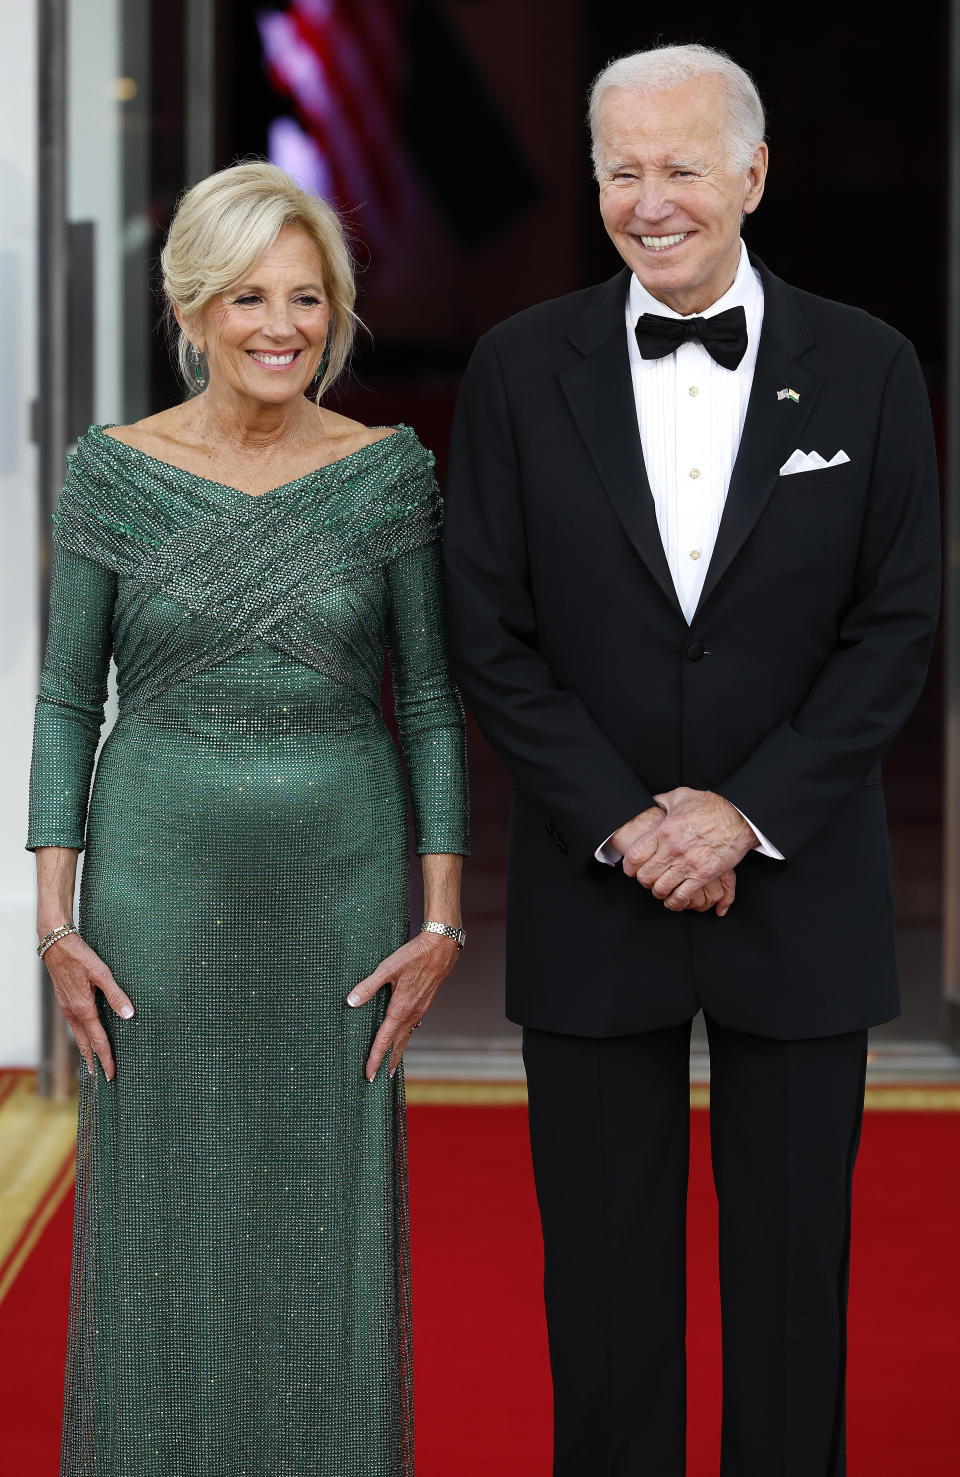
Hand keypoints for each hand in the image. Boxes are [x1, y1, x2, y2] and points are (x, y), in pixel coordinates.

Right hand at [42, 932, 133, 1079]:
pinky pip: (75, 1026)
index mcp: (84, 1009)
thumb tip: (129, 1014)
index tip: (112, 1074)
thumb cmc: (80, 957)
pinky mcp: (65, 1002)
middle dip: (95, 1061)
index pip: (98, 1041)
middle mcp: (73, 1013)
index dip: (106, 1059)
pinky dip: (82, 1036)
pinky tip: (86, 1035)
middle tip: (104, 1076)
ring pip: (79, 1036)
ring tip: (95, 1061)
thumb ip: (116, 995)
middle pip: (86, 1044)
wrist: (56, 946)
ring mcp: (67, 1008)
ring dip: (88, 1050)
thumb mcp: (102, 973)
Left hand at [347, 931, 460, 1080]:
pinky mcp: (424, 1004)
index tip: (368, 1075)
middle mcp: (412, 1014)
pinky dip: (405, 1038)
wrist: (441, 948)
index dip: (375, 1059)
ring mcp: (420, 1010)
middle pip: (397, 1045)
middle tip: (378, 1080)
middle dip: (386, 1062)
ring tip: (389, 1065)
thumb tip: (351, 1001)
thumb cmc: (413, 955)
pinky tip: (402, 1037)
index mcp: (401, 1009)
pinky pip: (412, 1028)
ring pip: (406, 1038)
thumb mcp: (387, 968)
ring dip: (397, 1052)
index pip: (384, 1040)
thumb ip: (369, 986)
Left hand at [613, 806, 735, 913]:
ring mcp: (688, 864)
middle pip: (646, 876)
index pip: (635, 856)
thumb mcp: (681, 796)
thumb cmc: (712, 806)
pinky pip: (682, 897)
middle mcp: (673, 850)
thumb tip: (651, 802)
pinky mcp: (703, 876)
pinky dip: (674, 903)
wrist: (740, 818)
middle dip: (643, 881)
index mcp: (664, 831)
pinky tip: (673, 901)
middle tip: (647, 879)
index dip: (629, 867)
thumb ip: (662, 801)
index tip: (631, 869)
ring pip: (661, 889)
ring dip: (658, 892)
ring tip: (660, 889)